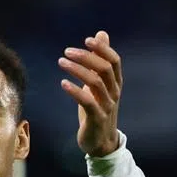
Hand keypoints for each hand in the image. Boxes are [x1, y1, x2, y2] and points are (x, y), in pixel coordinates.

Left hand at [58, 30, 121, 157]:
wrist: (101, 142)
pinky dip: (75, 90)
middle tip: (67, 51)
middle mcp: (114, 93)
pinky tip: (63, 83)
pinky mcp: (97, 118)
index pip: (114, 61)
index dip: (102, 48)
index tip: (87, 40)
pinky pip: (87, 102)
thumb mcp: (99, 83)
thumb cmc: (98, 109)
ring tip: (61, 62)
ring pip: (95, 83)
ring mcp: (107, 106)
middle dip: (86, 57)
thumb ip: (100, 59)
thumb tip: (101, 34)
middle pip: (104, 69)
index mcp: (115, 83)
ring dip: (77, 70)